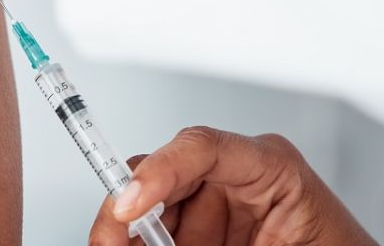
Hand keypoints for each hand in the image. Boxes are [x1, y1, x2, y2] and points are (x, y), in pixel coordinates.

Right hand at [90, 127, 376, 245]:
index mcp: (273, 169)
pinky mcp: (204, 235)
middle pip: (162, 176)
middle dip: (126, 206)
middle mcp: (238, 181)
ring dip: (127, 231)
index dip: (157, 172)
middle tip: (109, 238)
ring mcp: (217, 211)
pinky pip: (158, 237)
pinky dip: (139, 245)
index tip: (128, 205)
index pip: (203, 147)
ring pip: (149, 209)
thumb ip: (224, 239)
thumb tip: (156, 238)